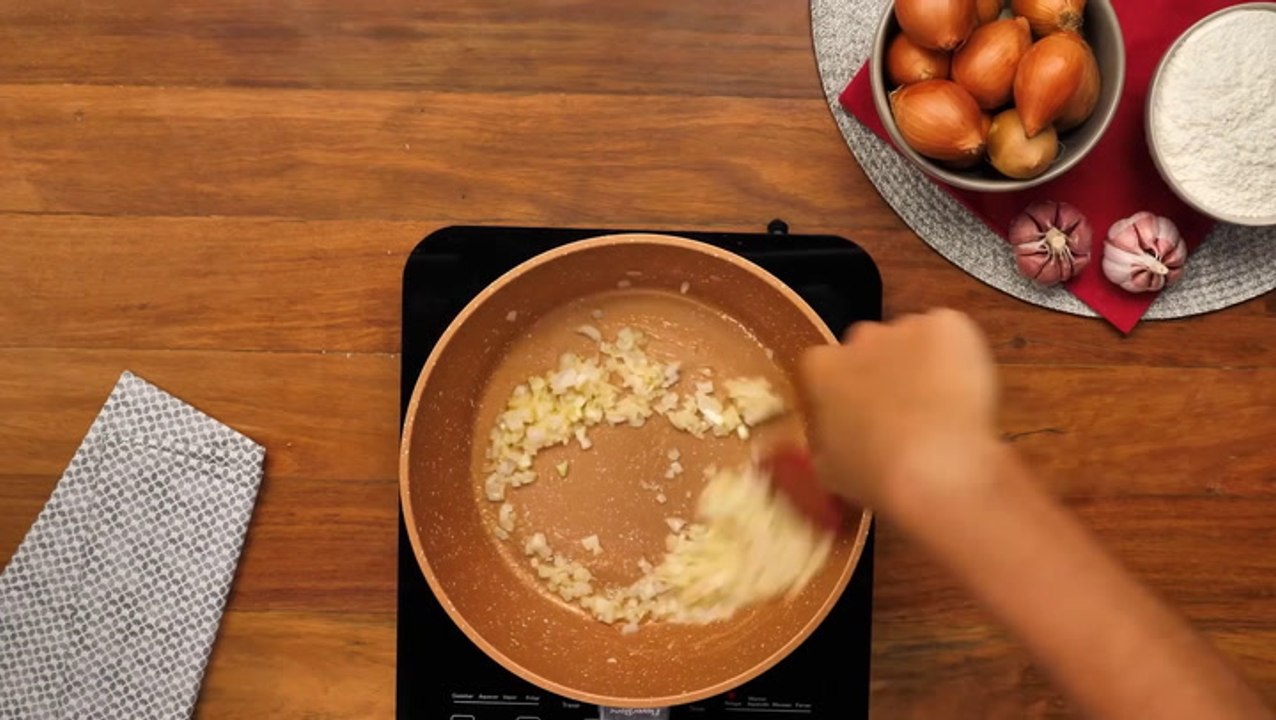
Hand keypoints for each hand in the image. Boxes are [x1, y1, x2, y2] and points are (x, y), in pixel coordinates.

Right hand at [798, 309, 999, 511]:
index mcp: (822, 367)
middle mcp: (859, 337)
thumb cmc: (875, 475)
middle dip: (883, 371)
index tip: (862, 414)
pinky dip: (959, 355)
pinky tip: (963, 391)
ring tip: (940, 407)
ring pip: (913, 340)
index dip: (848, 390)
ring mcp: (905, 327)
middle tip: (903, 412)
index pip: (828, 368)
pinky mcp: (947, 326)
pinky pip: (952, 334)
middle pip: (870, 347)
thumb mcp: (829, 467)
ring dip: (922, 363)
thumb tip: (834, 436)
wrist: (935, 468)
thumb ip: (827, 438)